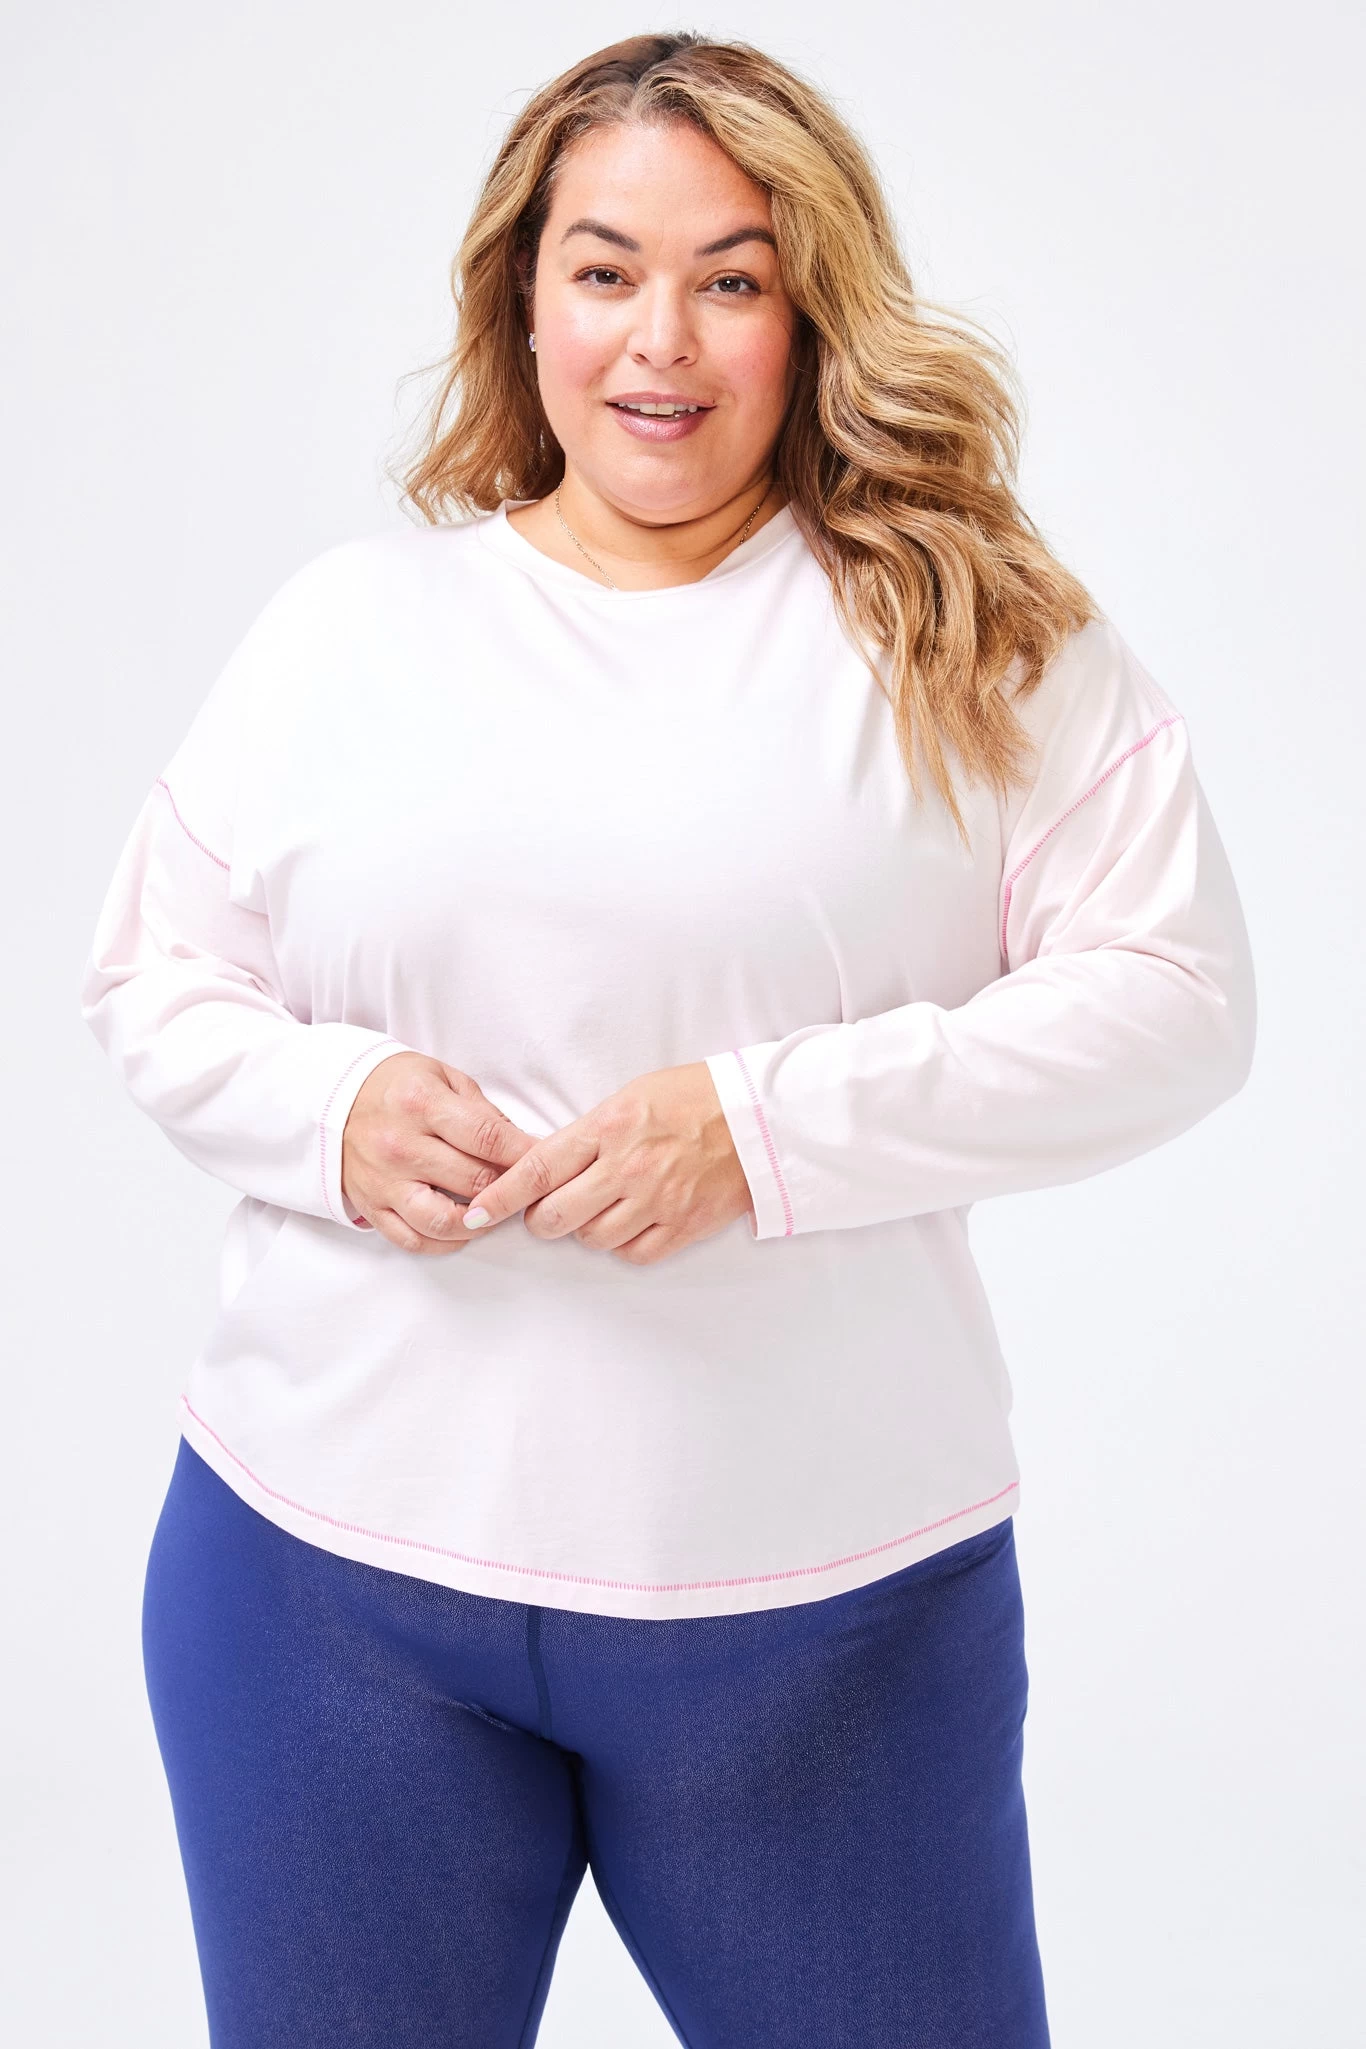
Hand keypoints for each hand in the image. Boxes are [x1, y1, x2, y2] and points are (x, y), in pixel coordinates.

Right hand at [341, 1052, 539, 1253]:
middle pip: (474, 1180)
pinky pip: (412, 1240)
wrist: (333, 1100)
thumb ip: (482, 1111)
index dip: (525, 1154)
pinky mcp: (372, 1207)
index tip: (548, 1162)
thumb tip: (522, 1146)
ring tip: (495, 1212)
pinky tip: (464, 1230)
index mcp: (421, 1103)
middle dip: (510, 1187)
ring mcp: (384, 1181)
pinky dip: (445, 1243)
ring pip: (443, 1221)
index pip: (487, 1136)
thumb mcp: (442, 1077)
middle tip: (528, 1188)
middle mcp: (400, 1145)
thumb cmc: (397, 1086)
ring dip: (480, 1222)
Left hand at [459, 1061, 753, 1264]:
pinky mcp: (684, 1225)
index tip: (480, 1212)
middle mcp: (628, 1167)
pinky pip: (634, 1253)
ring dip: (586, 1230)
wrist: (760, 1116)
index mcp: (609, 1127)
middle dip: (542, 1219)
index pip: (538, 1168)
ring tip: (601, 1209)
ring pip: (592, 1239)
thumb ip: (589, 1133)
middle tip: (549, 1210)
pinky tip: (631, 1224)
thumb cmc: (695, 1097)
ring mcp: (657, 1199)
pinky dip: (624, 1245)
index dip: (502, 1196)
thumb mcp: (631, 1096)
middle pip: (556, 1216)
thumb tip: (550, 1166)